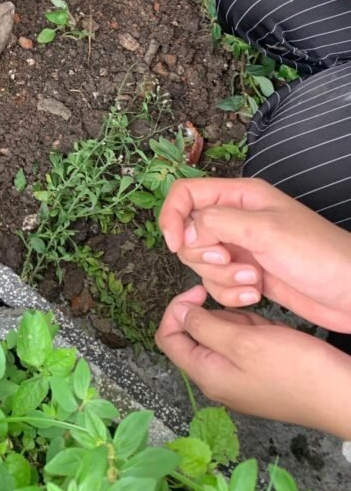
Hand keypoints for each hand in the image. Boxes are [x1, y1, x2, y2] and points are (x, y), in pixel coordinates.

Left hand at [156, 286, 350, 437]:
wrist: (340, 395)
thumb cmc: (295, 369)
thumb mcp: (244, 340)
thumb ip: (204, 326)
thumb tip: (179, 313)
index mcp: (206, 374)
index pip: (168, 337)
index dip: (177, 308)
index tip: (200, 292)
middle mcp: (217, 381)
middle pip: (197, 334)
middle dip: (218, 316)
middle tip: (247, 317)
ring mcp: (238, 381)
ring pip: (223, 337)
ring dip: (241, 324)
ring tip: (267, 331)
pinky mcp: (258, 377)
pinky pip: (245, 346)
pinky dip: (256, 333)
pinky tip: (276, 337)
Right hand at [160, 177, 350, 330]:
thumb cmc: (319, 255)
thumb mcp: (265, 230)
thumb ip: (217, 222)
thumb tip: (185, 231)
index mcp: (239, 197)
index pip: (185, 194)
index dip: (172, 216)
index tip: (175, 243)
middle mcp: (236, 220)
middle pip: (188, 233)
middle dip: (205, 255)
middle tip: (232, 260)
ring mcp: (241, 248)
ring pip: (200, 262)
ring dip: (221, 278)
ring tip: (253, 281)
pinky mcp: (246, 275)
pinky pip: (216, 285)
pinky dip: (230, 294)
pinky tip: (255, 297)